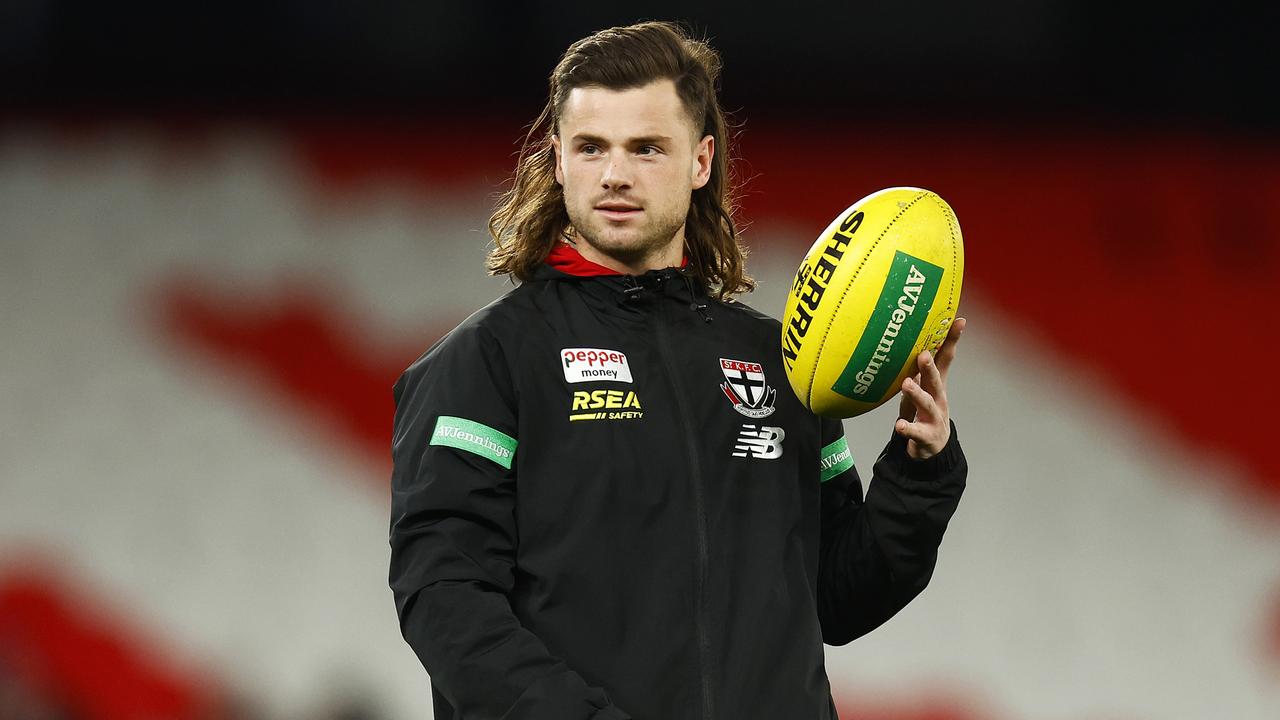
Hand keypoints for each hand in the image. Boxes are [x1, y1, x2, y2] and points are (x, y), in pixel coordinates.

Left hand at [895, 317, 965, 459]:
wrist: (933, 445)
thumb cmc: (924, 409)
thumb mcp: (924, 386)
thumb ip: (920, 366)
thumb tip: (908, 337)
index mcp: (937, 383)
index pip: (946, 358)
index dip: (952, 340)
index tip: (959, 320)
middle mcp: (938, 397)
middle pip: (935, 379)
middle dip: (930, 366)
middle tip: (922, 354)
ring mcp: (934, 417)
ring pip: (925, 404)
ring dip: (916, 393)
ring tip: (906, 384)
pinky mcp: (926, 436)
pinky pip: (915, 432)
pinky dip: (907, 428)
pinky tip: (899, 425)